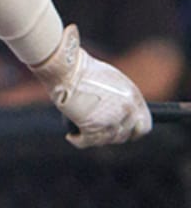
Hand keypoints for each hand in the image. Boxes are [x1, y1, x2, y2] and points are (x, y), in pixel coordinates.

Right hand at [30, 24, 151, 147]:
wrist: (66, 67)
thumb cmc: (83, 68)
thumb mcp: (111, 79)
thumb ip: (121, 97)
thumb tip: (120, 111)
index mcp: (134, 97)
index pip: (144, 126)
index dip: (133, 132)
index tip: (123, 133)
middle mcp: (126, 111)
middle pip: (123, 136)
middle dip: (110, 135)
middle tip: (96, 130)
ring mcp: (110, 120)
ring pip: (105, 140)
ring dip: (93, 138)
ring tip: (81, 132)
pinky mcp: (92, 126)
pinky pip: (86, 142)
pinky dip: (78, 141)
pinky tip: (72, 137)